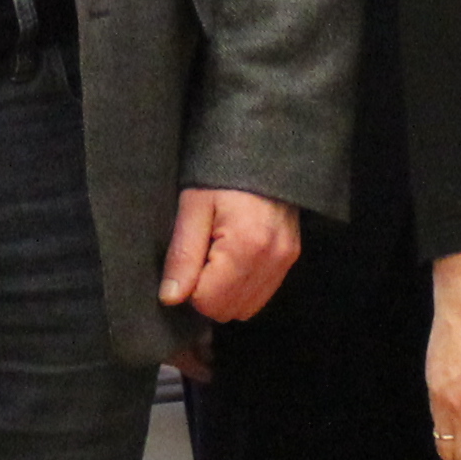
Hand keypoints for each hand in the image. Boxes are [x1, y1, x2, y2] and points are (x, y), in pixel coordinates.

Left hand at [160, 187, 300, 324]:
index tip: (188, 259)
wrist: (260, 149)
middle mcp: (272, 258)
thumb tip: (170, 298)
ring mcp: (285, 260)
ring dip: (225, 293)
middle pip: (229, 310)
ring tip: (216, 257)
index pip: (209, 302)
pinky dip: (242, 287)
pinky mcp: (290, 257)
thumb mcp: (192, 208)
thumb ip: (182, 256)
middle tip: (201, 257)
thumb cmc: (220, 173)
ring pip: (246, 308)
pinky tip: (233, 259)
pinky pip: (261, 294)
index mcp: (246, 246)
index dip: (190, 288)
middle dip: (207, 294)